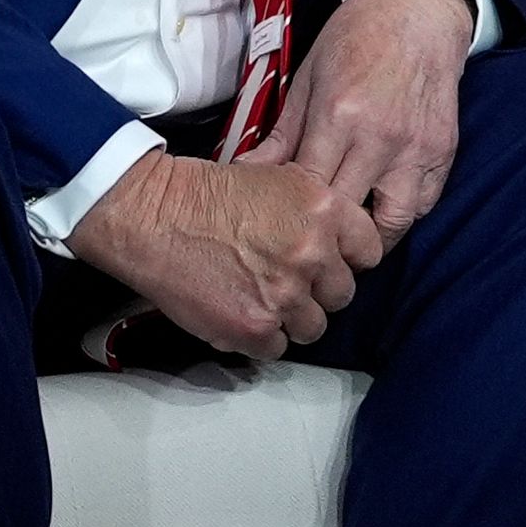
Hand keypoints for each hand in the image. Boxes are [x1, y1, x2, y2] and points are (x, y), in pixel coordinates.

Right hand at [68, 146, 383, 359]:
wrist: (156, 215)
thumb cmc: (210, 194)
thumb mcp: (280, 178)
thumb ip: (318, 212)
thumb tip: (340, 243)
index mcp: (326, 210)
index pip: (369, 251)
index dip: (347, 259)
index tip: (329, 261)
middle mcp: (313, 253)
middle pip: (342, 294)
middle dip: (317, 291)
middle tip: (285, 280)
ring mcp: (287, 293)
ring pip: (313, 327)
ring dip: (291, 319)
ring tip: (260, 298)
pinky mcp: (256, 327)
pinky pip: (277, 348)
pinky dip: (259, 337)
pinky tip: (239, 311)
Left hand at [242, 0, 475, 243]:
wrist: (418, 11)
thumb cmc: (355, 40)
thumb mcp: (308, 78)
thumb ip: (282, 133)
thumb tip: (244, 172)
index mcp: (338, 117)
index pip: (309, 192)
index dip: (292, 214)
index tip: (280, 224)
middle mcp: (380, 139)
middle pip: (347, 216)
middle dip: (326, 236)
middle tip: (310, 244)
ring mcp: (417, 149)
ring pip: (393, 224)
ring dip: (370, 238)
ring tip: (349, 239)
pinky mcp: (444, 152)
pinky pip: (424, 205)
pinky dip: (402, 214)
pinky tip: (382, 207)